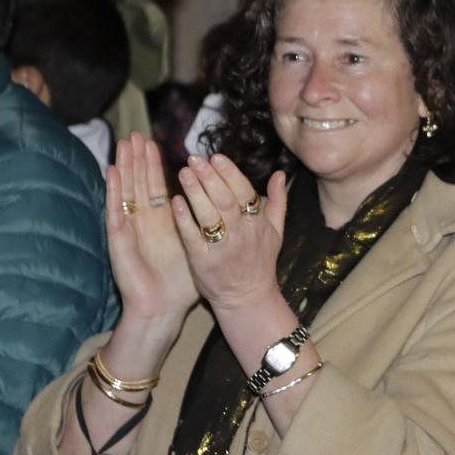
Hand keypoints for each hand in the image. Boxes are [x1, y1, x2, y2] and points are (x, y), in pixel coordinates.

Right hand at [105, 133, 198, 324]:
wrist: (162, 308)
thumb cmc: (181, 283)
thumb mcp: (199, 246)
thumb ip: (208, 223)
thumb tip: (230, 205)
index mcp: (163, 222)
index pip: (158, 186)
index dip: (156, 164)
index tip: (156, 141)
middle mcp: (144, 221)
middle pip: (140, 183)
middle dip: (139, 158)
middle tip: (136, 133)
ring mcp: (130, 228)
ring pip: (127, 190)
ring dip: (125, 166)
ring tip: (124, 143)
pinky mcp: (120, 239)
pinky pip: (116, 210)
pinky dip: (114, 191)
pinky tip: (111, 171)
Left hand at [175, 155, 288, 313]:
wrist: (247, 298)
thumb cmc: (260, 262)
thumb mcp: (276, 232)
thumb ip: (278, 202)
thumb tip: (279, 173)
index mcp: (258, 224)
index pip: (244, 192)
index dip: (229, 173)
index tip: (215, 157)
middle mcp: (241, 234)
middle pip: (225, 200)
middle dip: (209, 176)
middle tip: (193, 158)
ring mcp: (222, 248)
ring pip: (208, 215)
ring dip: (195, 192)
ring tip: (183, 173)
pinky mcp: (203, 262)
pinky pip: (192, 237)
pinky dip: (184, 219)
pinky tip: (175, 202)